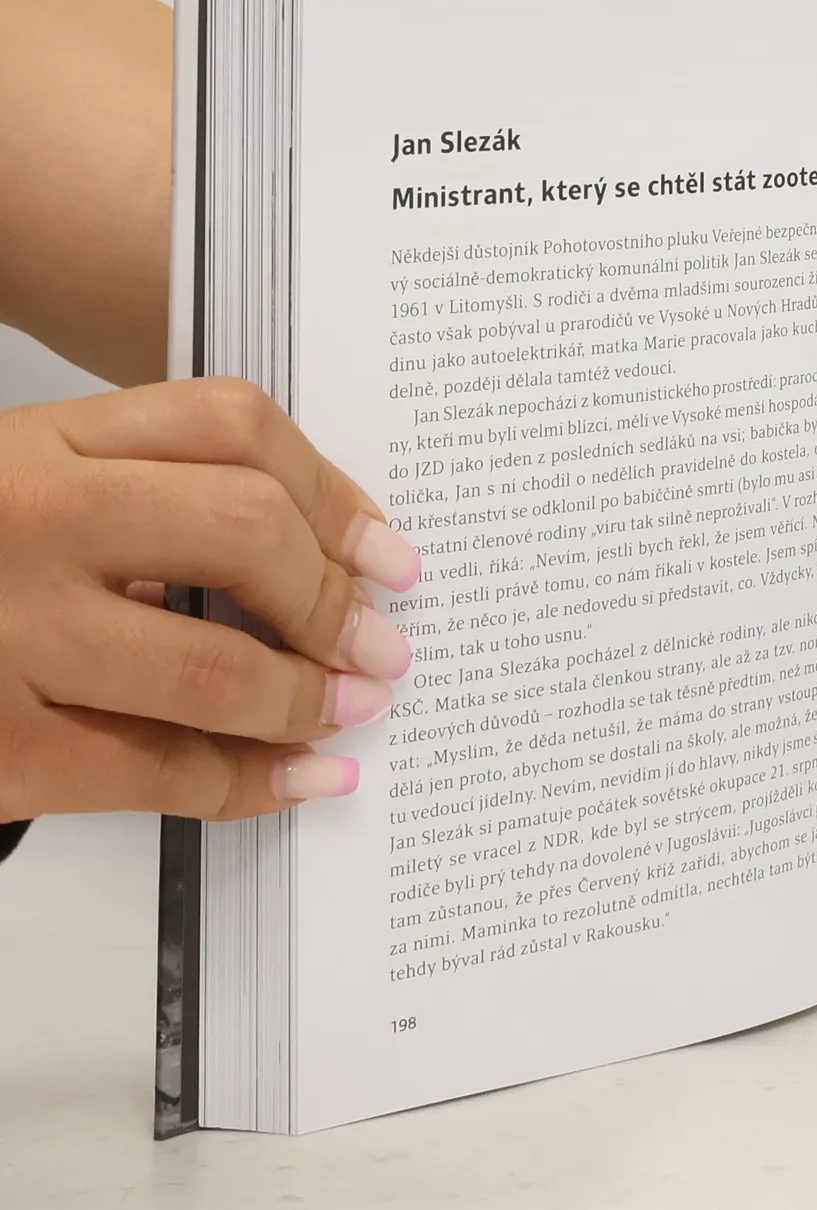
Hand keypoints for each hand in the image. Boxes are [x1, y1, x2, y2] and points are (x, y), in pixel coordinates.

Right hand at [0, 379, 418, 822]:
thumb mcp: (18, 481)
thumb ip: (135, 487)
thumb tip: (312, 551)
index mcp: (38, 442)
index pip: (230, 425)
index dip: (336, 492)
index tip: (386, 550)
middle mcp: (26, 520)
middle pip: (247, 531)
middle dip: (335, 597)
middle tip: (381, 641)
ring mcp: (7, 634)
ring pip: (216, 668)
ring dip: (307, 699)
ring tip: (348, 709)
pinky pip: (160, 771)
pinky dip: (251, 784)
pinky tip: (299, 781)